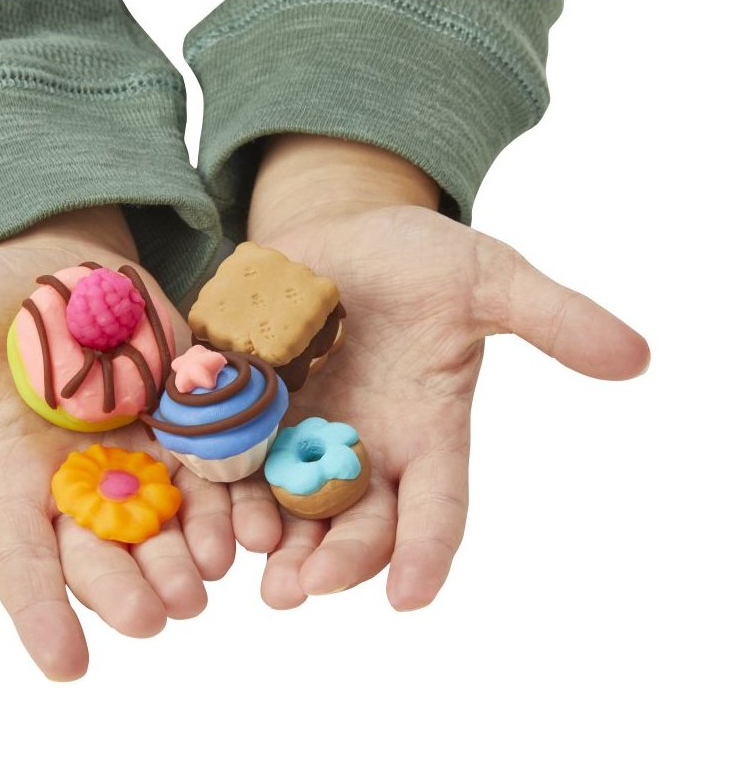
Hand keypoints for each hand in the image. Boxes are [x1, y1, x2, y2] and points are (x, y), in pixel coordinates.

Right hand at [0, 206, 234, 679]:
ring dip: (188, 550)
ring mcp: (138, 450)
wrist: (55, 265)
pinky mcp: (187, 415)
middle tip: (157, 617)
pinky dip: (233, 494)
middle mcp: (79, 479)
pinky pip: (216, 464)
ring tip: (206, 575)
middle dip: (127, 585)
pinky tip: (251, 523)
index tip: (63, 665)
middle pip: (103, 550)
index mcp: (12, 474)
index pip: (20, 558)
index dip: (38, 610)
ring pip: (167, 518)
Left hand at [232, 135, 649, 608]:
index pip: (436, 507)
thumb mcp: (488, 278)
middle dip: (331, 559)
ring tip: (248, 555)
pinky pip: (223, 455)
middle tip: (304, 590)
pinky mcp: (240, 410)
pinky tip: (194, 501)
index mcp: (425, 434)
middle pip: (351, 524)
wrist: (339, 233)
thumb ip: (551, 318)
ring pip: (282, 504)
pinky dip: (211, 480)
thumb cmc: (422, 260)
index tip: (411, 598)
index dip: (427, 553)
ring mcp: (297, 436)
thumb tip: (637, 356)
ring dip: (267, 534)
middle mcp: (360, 451)